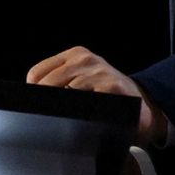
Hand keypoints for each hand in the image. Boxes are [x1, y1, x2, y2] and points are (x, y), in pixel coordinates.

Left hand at [27, 46, 167, 146]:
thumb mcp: (83, 80)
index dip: (34, 94)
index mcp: (75, 55)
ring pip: (65, 94)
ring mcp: (100, 72)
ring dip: (63, 111)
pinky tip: (88, 119)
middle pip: (48, 84)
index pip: (37, 73)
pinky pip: (87, 103)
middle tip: (51, 119)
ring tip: (72, 119)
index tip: (39, 107)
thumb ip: (60, 83)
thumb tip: (32, 99)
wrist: (142, 106)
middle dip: (46, 104)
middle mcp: (86, 60)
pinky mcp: (112, 87)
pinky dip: (83, 115)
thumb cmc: (105, 95)